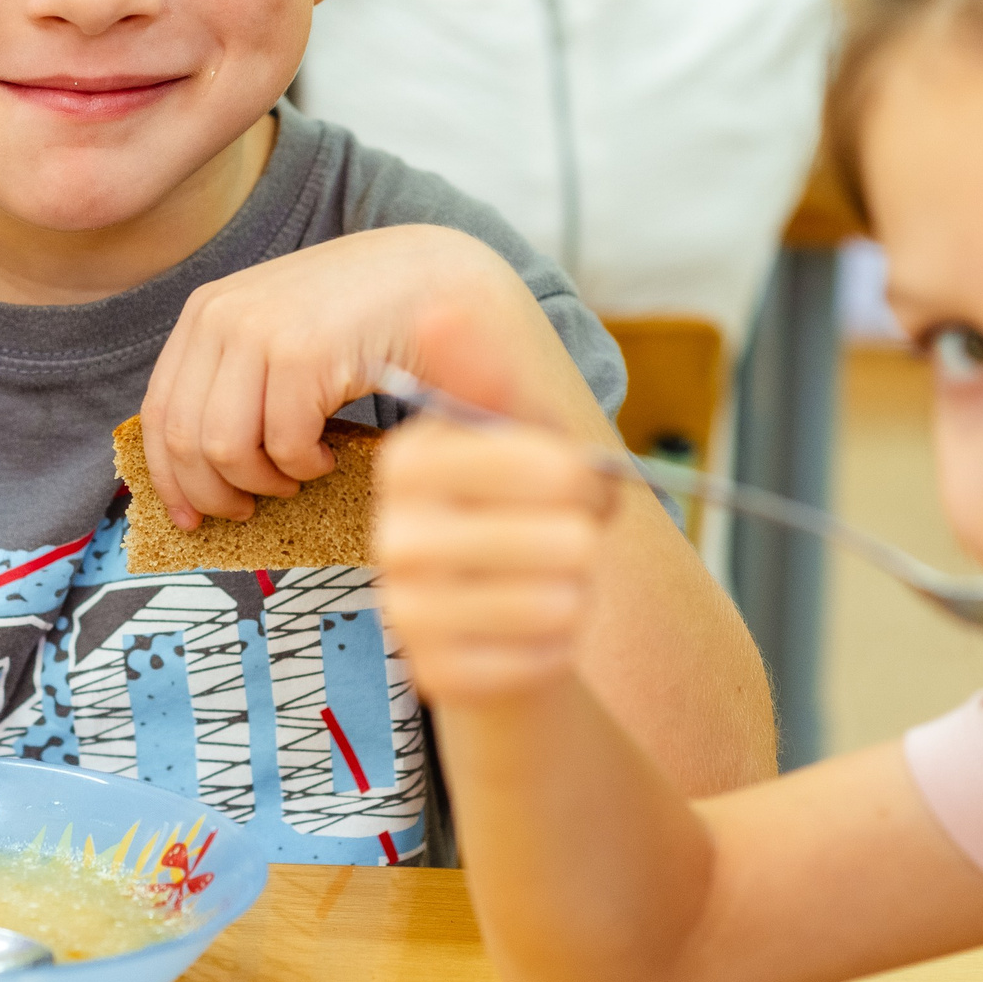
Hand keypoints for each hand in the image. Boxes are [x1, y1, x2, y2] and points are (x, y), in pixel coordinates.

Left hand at [140, 226, 580, 526]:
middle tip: (251, 508)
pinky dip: (307, 466)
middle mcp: (221, 315)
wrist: (433, 277)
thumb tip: (191, 464)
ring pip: (226, 449)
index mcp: (206, 312)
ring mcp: (260, 330)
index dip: (168, 477)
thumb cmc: (360, 318)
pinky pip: (284, 444)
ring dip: (265, 481)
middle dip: (215, 492)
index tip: (189, 519)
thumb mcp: (277, 334)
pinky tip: (330, 454)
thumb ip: (233, 379)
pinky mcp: (303, 352)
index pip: (158, 411)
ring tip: (299, 474)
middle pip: (184, 439)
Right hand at [375, 308, 618, 704]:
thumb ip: (490, 376)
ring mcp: (408, 611)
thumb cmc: (516, 509)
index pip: (534, 463)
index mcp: (407, 462)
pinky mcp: (436, 677)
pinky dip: (562, 644)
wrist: (493, 613)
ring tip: (558, 581)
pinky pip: (545, 658)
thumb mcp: (515, 435)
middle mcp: (394, 537)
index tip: (586, 482)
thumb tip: (440, 304)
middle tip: (577, 537)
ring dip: (579, 591)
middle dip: (588, 537)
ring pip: (559, 601)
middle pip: (562, 538)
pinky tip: (541, 630)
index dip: (584, 477)